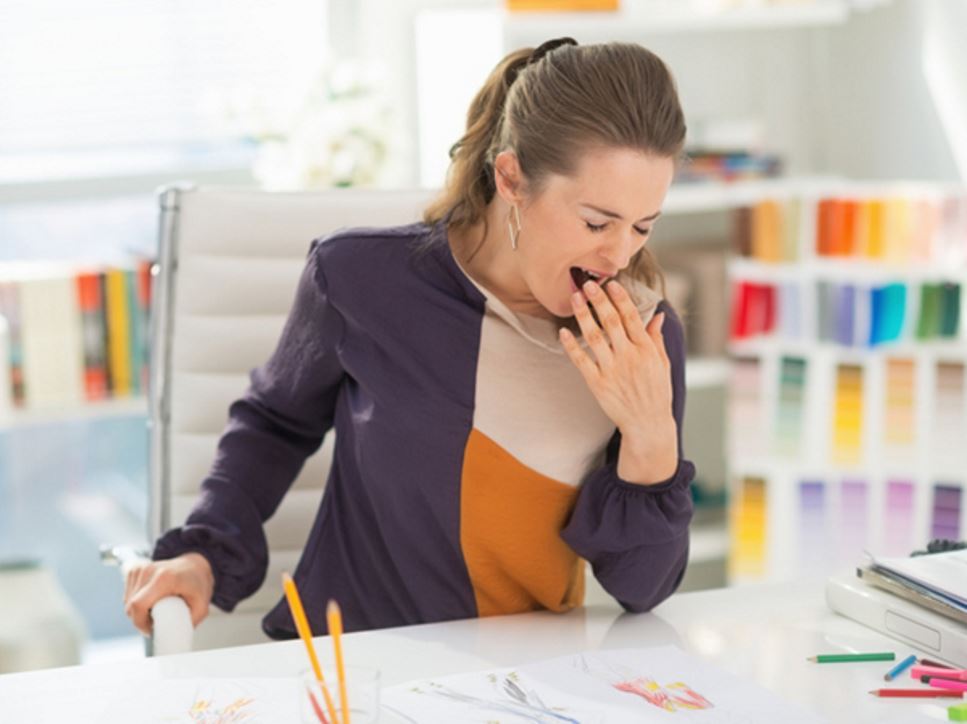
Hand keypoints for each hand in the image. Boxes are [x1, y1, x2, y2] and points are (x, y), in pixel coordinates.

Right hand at [124, 552, 214, 635]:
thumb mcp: (201, 607)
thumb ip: (188, 623)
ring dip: (138, 611)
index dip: (140, 623)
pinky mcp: (134, 569)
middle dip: (140, 620)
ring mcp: (140, 568)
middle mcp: (149, 570)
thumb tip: (175, 639)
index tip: (151, 629)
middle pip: (130, 606)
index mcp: (164, 578)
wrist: (194, 565)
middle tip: (157, 621)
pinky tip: (150, 600)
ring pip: (127, 601)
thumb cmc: (198, 584)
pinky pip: (127, 595)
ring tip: (156, 609)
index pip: (138, 605)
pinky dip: (136, 602)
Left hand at [559, 279, 677, 483]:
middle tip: (588, 283)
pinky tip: (564, 332)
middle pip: (611, 322)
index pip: (631, 317)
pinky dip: (572, 345)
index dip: (620, 298)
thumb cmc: (656, 393)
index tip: (611, 284)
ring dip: (584, 315)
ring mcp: (612, 370)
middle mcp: (629, 357)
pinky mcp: (598, 384)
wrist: (647, 424)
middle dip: (599, 300)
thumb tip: (657, 315)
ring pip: (594, 337)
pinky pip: (581, 360)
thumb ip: (656, 338)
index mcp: (646, 350)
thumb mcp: (662, 364)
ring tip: (576, 299)